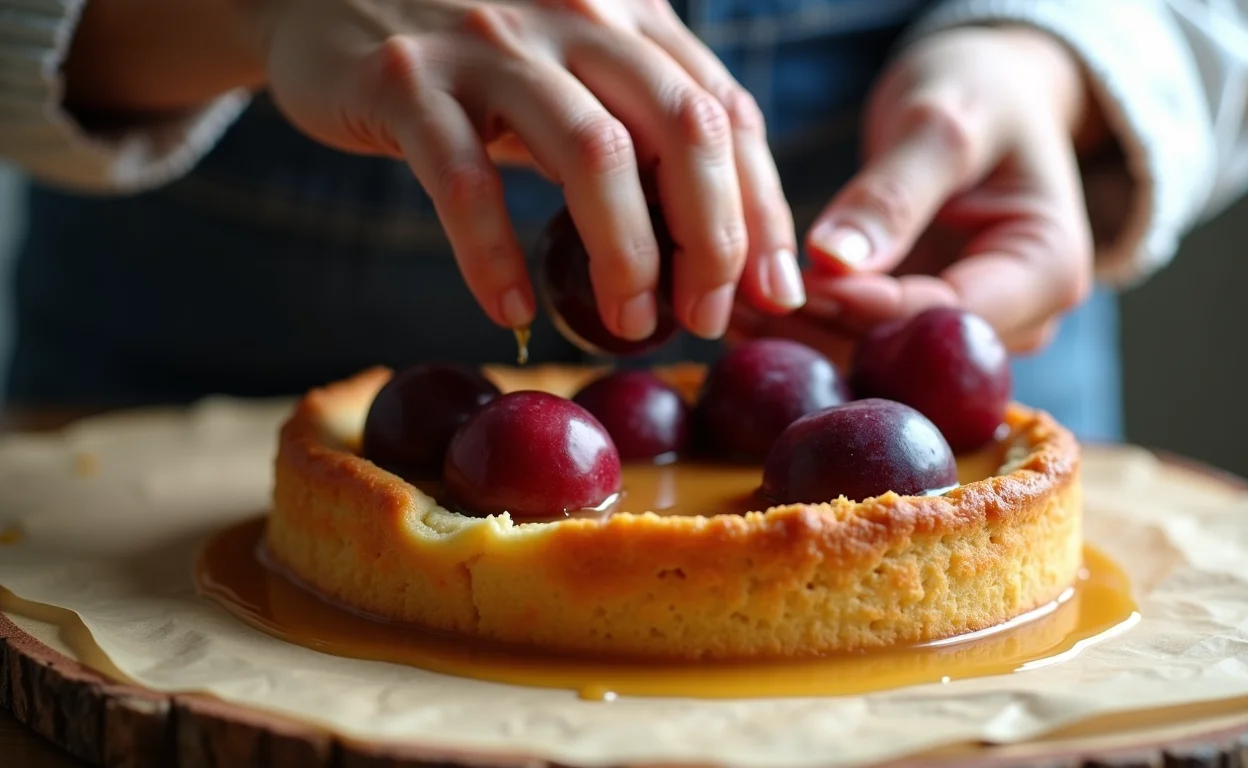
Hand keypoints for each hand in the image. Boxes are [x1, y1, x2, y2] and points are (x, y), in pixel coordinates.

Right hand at [258, 0, 800, 338]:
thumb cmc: (471, 54)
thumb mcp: (571, 65)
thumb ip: (641, 125)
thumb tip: (726, 246)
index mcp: (628, 13)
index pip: (728, 112)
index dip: (763, 209)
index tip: (774, 291)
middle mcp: (574, 11)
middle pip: (683, 128)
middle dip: (713, 239)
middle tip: (707, 317)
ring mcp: (488, 40)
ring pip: (593, 154)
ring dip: (625, 254)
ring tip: (630, 325)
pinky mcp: (406, 80)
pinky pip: (466, 183)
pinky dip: (495, 257)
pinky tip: (511, 312)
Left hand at [731, 26, 1098, 363]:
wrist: (988, 100)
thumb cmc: (978, 94)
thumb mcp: (941, 123)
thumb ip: (893, 191)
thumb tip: (834, 261)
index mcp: (1049, 272)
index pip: (949, 312)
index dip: (869, 307)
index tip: (801, 282)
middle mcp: (1019, 321)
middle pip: (910, 349)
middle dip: (824, 328)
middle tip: (743, 303)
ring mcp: (968, 331)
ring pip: (876, 356)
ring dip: (802, 337)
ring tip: (730, 305)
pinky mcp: (921, 327)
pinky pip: (859, 340)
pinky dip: (805, 325)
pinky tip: (747, 307)